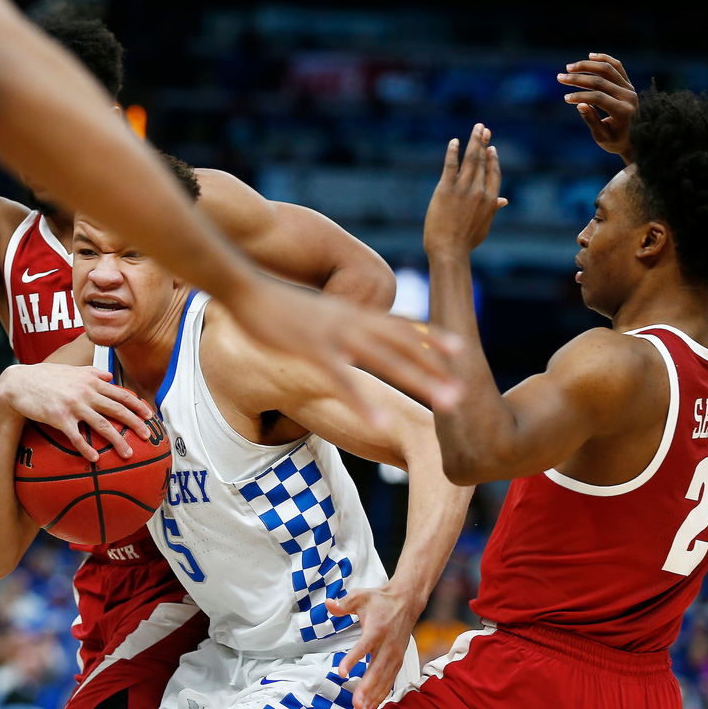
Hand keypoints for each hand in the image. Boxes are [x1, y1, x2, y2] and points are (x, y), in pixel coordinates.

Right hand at [0, 364, 154, 461]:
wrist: (18, 383)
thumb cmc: (44, 377)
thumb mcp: (71, 370)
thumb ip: (92, 373)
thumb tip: (110, 376)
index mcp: (90, 381)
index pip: (120, 393)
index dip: (137, 404)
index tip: (150, 415)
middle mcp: (85, 392)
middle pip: (117, 409)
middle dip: (135, 423)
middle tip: (147, 436)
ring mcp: (73, 405)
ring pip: (102, 425)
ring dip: (117, 440)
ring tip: (128, 454)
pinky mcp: (59, 418)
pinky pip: (77, 436)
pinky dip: (87, 448)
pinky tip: (95, 459)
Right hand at [222, 278, 460, 422]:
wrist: (243, 286)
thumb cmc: (273, 303)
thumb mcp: (313, 314)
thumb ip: (334, 324)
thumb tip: (344, 338)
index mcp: (352, 313)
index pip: (400, 325)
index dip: (431, 336)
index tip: (460, 349)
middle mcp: (352, 321)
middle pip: (404, 344)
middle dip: (436, 368)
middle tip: (464, 392)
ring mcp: (334, 335)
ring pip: (387, 360)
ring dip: (421, 381)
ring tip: (447, 404)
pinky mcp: (312, 350)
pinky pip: (343, 379)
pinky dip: (362, 401)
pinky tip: (379, 422)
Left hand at [327, 585, 425, 708]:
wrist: (406, 601)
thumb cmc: (380, 600)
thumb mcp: (360, 596)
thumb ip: (344, 603)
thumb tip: (328, 604)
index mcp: (376, 629)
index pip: (363, 647)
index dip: (352, 660)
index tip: (341, 672)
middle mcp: (387, 645)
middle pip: (376, 670)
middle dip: (366, 689)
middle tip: (356, 704)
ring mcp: (394, 654)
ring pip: (384, 679)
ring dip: (374, 696)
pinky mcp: (398, 660)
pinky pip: (390, 680)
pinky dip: (382, 694)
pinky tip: (373, 705)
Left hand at [424, 124, 506, 258]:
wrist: (449, 250)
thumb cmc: (466, 241)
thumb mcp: (484, 225)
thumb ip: (493, 209)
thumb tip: (504, 200)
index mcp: (490, 200)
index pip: (494, 173)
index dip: (493, 159)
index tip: (492, 148)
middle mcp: (479, 191)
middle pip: (483, 162)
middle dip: (483, 143)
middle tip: (483, 128)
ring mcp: (463, 189)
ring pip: (470, 160)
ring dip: (474, 141)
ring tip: (476, 128)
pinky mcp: (446, 189)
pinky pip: (450, 165)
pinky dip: (453, 152)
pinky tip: (455, 141)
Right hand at [557, 52, 637, 162]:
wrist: (638, 139)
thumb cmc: (616, 141)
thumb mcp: (602, 138)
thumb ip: (592, 121)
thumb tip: (579, 104)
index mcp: (623, 112)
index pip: (598, 98)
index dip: (580, 96)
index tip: (565, 98)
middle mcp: (629, 97)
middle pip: (601, 81)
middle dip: (578, 79)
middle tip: (560, 77)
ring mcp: (630, 88)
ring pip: (608, 69)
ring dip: (588, 66)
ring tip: (570, 67)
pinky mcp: (629, 84)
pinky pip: (617, 67)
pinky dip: (604, 59)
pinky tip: (590, 56)